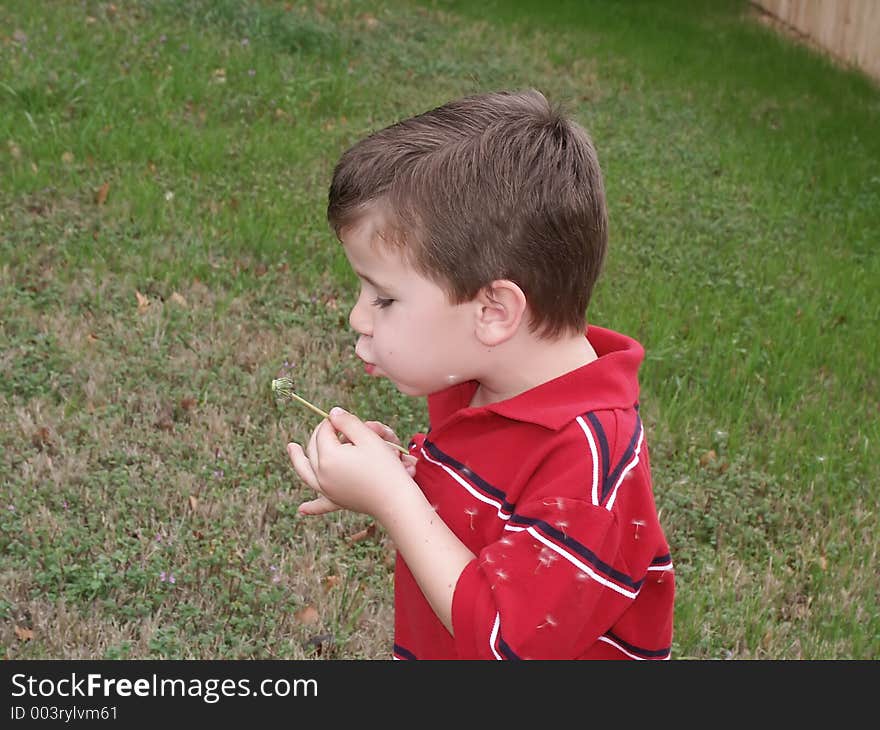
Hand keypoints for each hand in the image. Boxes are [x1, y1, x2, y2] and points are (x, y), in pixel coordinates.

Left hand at [288, 409, 417, 516]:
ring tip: (291, 448)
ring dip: (298, 459)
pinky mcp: (336, 501)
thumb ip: (347, 422)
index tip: (343, 417)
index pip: (324, 431)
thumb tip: (332, 412)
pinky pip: (319, 504)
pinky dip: (311, 507)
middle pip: (314, 447)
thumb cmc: (384, 466)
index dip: (333, 421)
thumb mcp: (368, 437)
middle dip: (321, 434)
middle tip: (330, 425)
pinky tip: (302, 510)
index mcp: (327, 456)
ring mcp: (326, 489)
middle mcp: (321, 474)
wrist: (395, 500)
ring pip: (306, 471)